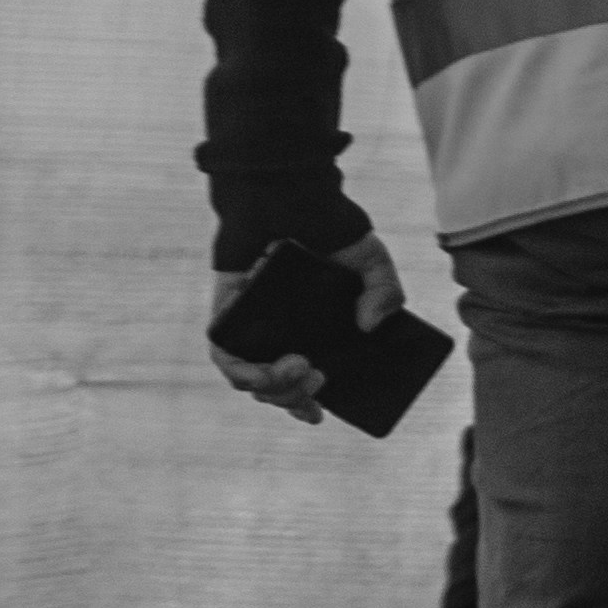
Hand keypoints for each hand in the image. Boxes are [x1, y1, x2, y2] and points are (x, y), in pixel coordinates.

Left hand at [207, 230, 403, 427]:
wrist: (294, 192)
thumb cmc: (330, 227)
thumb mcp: (371, 261)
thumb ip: (385, 292)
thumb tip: (370, 327)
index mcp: (305, 333)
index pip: (297, 382)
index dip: (302, 405)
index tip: (318, 415)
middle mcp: (274, 334)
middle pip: (273, 388)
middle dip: (292, 397)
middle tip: (317, 380)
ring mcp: (249, 325)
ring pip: (248, 379)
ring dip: (272, 387)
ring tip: (300, 368)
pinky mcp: (226, 313)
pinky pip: (223, 354)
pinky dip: (241, 369)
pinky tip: (266, 367)